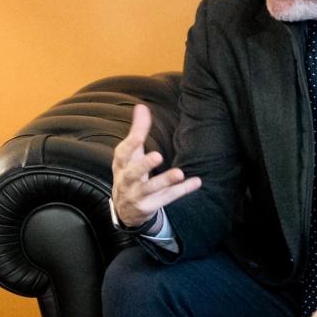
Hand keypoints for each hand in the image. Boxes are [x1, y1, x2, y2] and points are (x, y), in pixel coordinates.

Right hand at [111, 104, 200, 230]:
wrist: (124, 210)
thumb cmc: (128, 175)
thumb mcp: (130, 155)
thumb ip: (137, 131)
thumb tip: (141, 107)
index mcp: (121, 165)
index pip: (124, 153)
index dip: (131, 143)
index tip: (139, 134)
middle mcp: (126, 180)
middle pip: (133, 173)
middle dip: (144, 165)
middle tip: (157, 156)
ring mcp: (136, 195)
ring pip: (150, 189)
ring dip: (165, 181)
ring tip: (179, 173)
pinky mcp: (148, 207)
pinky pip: (166, 198)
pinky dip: (181, 191)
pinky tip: (195, 182)